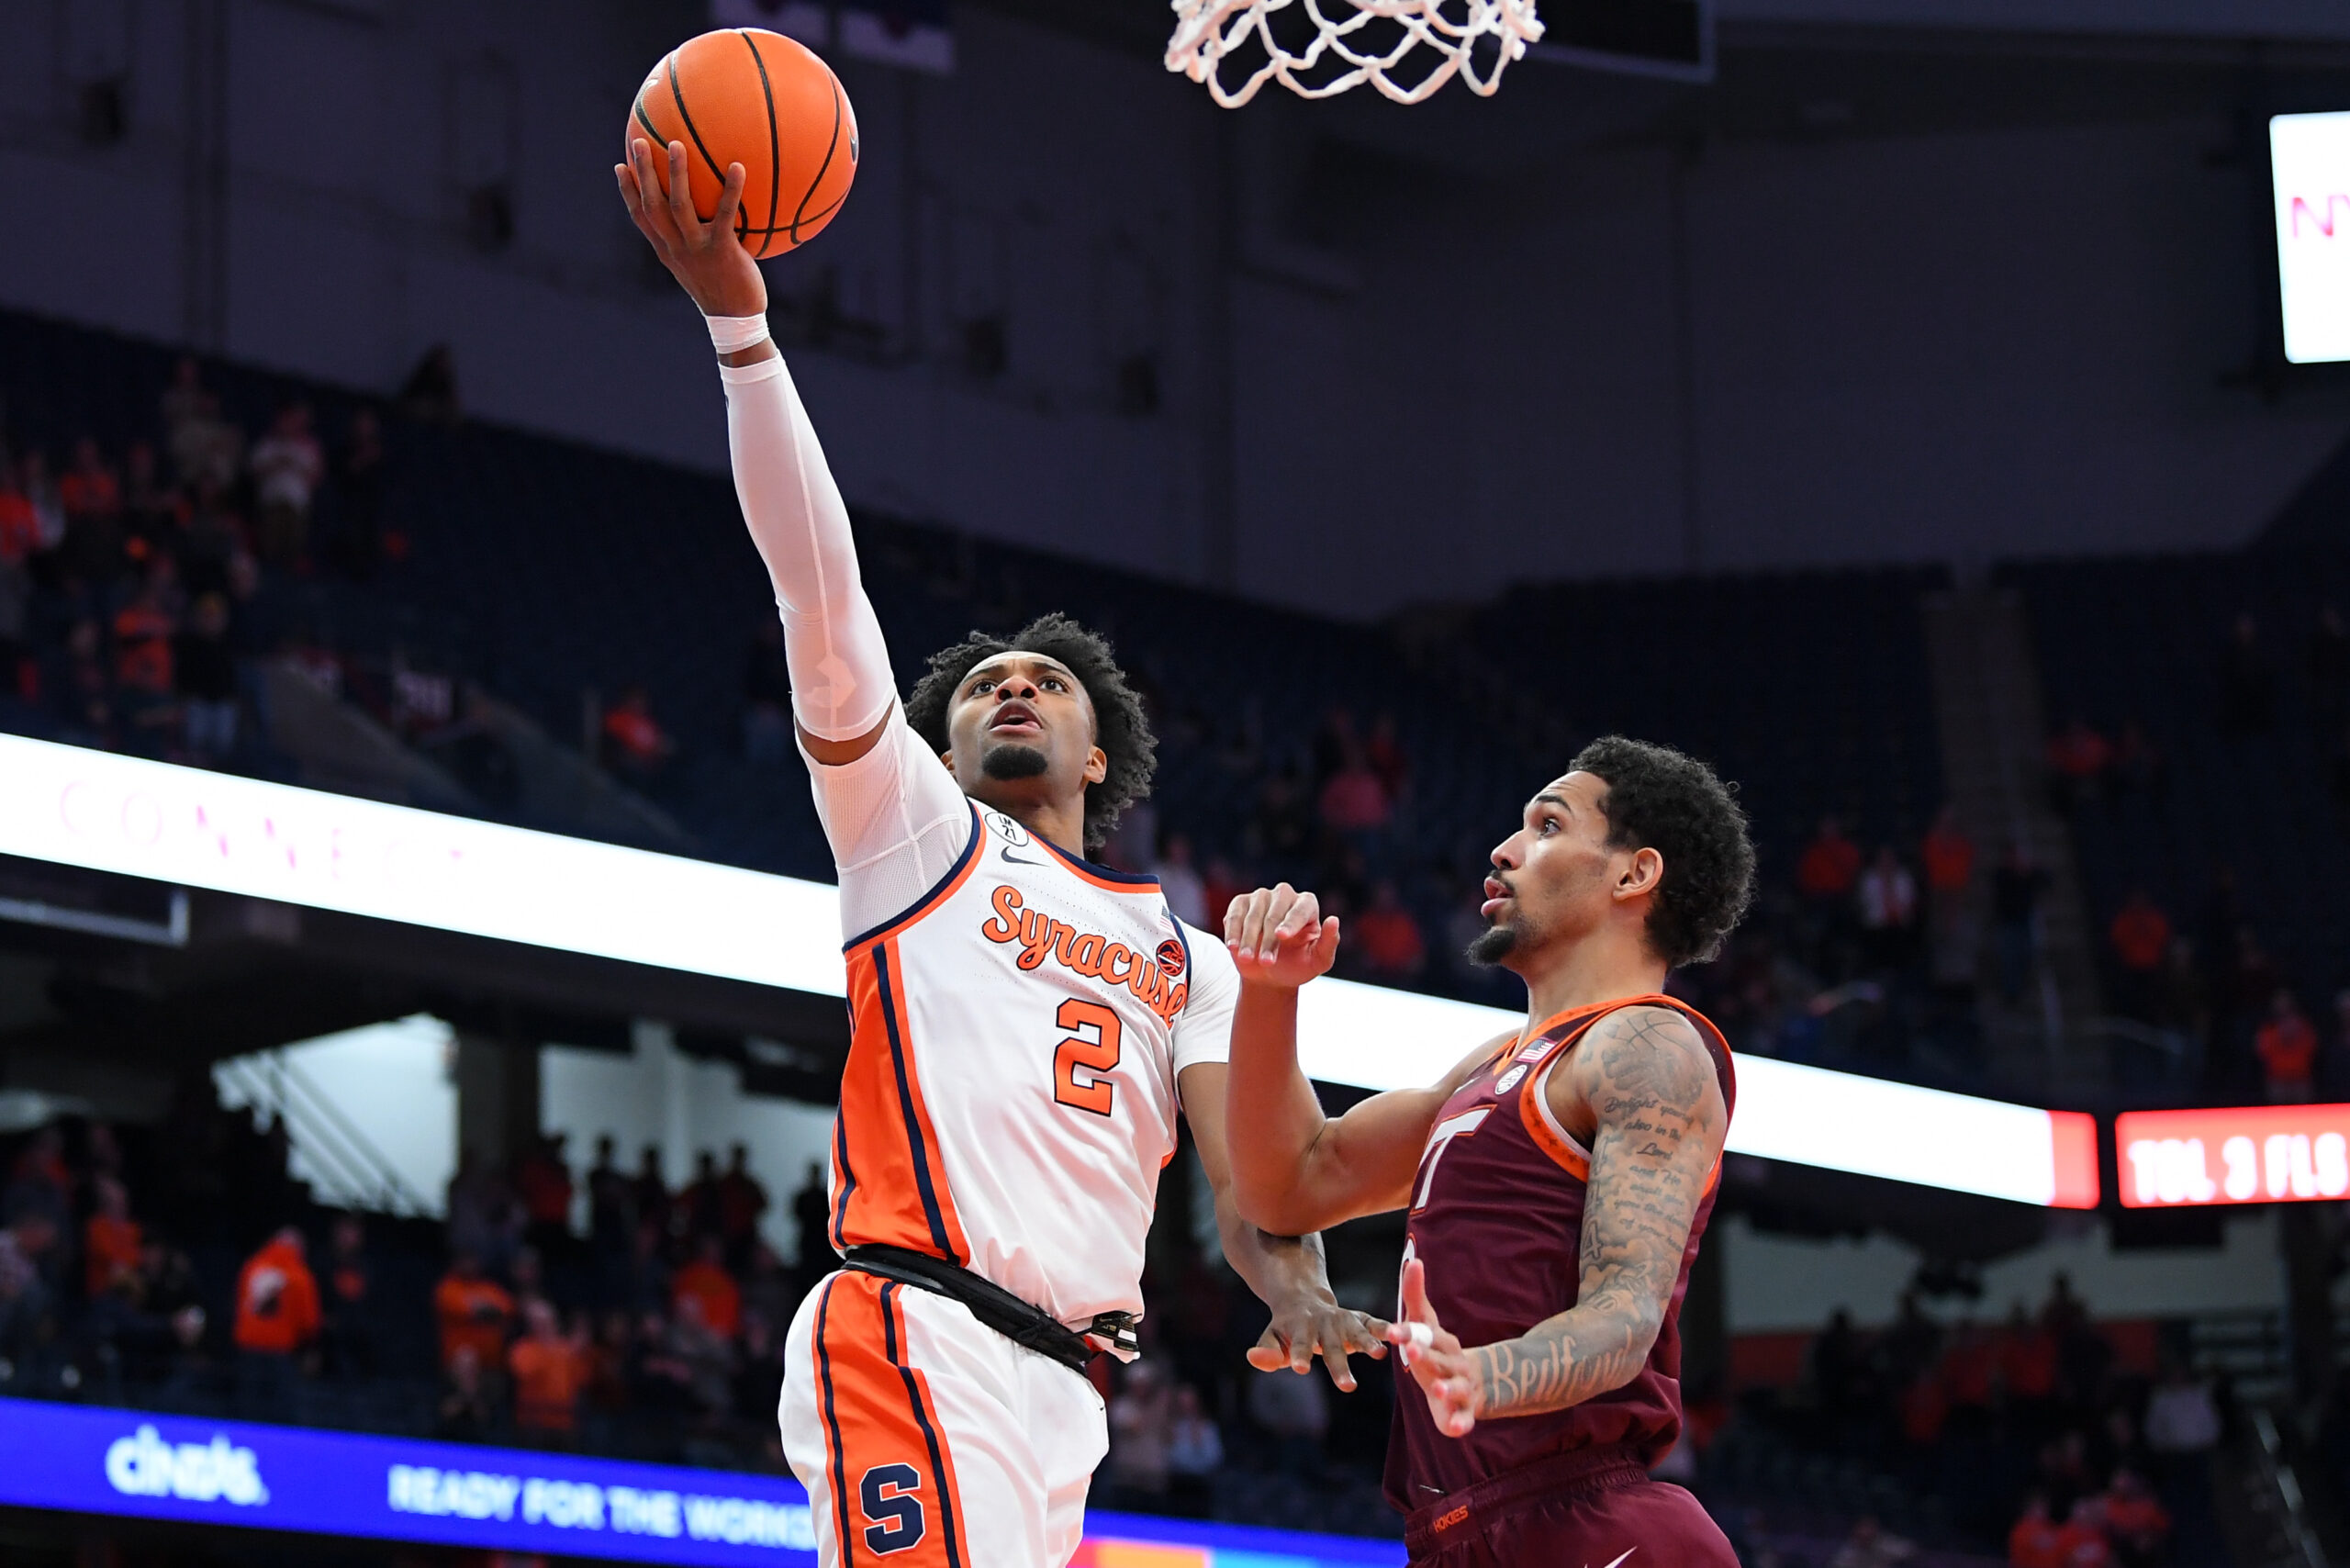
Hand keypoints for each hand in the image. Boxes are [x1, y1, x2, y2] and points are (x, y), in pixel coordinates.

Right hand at [615, 137, 767, 319]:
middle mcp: (675, 248)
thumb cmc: (723, 290)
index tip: (619, 166)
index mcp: (667, 250)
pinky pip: (724, 214)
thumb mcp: (700, 267)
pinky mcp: (721, 250)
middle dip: (643, 172)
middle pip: (652, 205)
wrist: (736, 320)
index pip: (640, 217)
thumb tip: (703, 220)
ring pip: (678, 206)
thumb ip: (695, 243)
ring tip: (676, 144)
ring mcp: (696, 249)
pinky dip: (730, 189)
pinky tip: (738, 166)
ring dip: (676, 173)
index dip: (628, 192)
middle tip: (639, 141)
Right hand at [1223, 883, 1340, 989]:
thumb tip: (1334, 920)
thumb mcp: (1317, 962)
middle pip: (1275, 912)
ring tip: (1248, 959)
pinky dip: (1233, 931)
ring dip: (1249, 939)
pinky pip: (1234, 914)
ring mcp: (1261, 897)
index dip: (1291, 922)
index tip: (1281, 937)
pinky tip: (1233, 947)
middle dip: (1269, 940)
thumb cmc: (1297, 966)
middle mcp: (1285, 895)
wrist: (1268, 975)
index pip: (1300, 909)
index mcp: (1308, 905)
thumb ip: (1329, 943)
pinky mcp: (1240, 903)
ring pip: (1253, 914)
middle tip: (1266, 962)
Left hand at [1248, 1284, 1388, 1392]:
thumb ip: (1267, 1351)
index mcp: (1299, 1328)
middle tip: (1348, 1388)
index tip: (1301, 1369)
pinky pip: (1375, 1323)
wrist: (1303, 1297)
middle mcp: (1323, 1323)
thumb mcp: (1272, 1338)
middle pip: (1331, 1346)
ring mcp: (1343, 1319)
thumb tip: (1252, 1357)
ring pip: (1357, 1332)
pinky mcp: (1360, 1318)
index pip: (1299, 1344)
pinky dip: (1386, 1329)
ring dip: (1369, 1342)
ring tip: (1379, 1355)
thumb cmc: (1287, 1328)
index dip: (1299, 1355)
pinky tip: (1400, 1337)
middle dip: (1340, 1365)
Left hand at [1387, 1257, 1482, 1436]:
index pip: (1424, 1334)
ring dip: (1447, 1387)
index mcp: (1441, 1342)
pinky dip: (1460, 1423)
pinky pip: (1465, 1419)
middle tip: (1412, 1352)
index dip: (1408, 1333)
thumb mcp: (1426, 1325)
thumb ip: (1415, 1296)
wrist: (1474, 1383)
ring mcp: (1462, 1387)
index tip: (1392, 1330)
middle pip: (1440, 1359)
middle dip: (1426, 1356)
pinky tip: (1454, 1428)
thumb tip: (1413, 1259)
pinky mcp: (1465, 1413)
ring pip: (1455, 1387)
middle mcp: (1454, 1363)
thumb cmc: (1438, 1350)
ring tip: (1436, 1388)